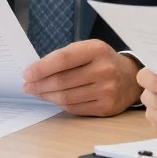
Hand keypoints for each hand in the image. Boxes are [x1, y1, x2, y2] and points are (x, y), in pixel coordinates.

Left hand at [22, 40, 141, 116]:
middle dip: (39, 84)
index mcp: (97, 50)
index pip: (63, 59)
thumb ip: (65, 57)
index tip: (27, 74)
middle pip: (62, 81)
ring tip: (37, 92)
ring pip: (66, 97)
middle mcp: (103, 70)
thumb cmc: (102, 61)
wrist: (130, 78)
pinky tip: (54, 99)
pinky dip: (60, 104)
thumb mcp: (88, 49)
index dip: (42, 68)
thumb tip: (36, 71)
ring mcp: (106, 90)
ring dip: (46, 96)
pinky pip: (74, 108)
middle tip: (27, 86)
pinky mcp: (105, 107)